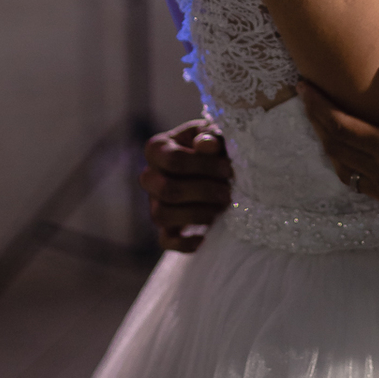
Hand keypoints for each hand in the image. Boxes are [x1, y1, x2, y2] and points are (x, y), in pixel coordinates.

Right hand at [139, 119, 231, 252]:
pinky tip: (206, 235)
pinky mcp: (165, 227)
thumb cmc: (215, 144)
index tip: (229, 169)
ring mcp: (154, 203)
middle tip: (228, 192)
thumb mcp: (215, 134)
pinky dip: (185, 243)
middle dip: (203, 192)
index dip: (204, 166)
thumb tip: (206, 144)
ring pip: (162, 216)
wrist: (217, 163)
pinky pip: (166, 241)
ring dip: (197, 214)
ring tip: (222, 208)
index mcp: (157, 148)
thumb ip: (211, 136)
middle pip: (167, 190)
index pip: (173, 160)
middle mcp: (149, 176)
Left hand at [298, 54, 378, 241]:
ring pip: (347, 171)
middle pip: (336, 148)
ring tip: (327, 129)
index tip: (303, 88)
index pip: (340, 126)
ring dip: (332, 148)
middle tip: (308, 102)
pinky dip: (352, 168)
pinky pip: (365, 187)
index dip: (318, 106)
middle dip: (318, 123)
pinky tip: (360, 162)